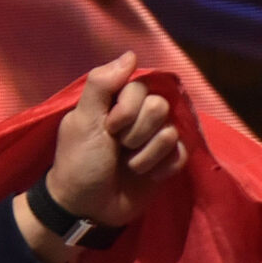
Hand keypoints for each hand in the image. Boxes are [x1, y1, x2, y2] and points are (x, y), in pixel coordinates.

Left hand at [27, 53, 188, 256]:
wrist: (87, 208)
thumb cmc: (79, 162)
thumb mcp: (82, 121)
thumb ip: (102, 85)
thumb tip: (130, 54)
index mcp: (116, 102)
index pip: (142, 87)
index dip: (128, 109)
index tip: (109, 127)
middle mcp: (138, 116)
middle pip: (159, 106)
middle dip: (136, 132)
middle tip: (117, 147)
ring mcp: (154, 138)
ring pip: (171, 131)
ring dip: (145, 154)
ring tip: (128, 165)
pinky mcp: (167, 161)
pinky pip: (181, 152)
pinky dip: (161, 167)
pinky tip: (145, 176)